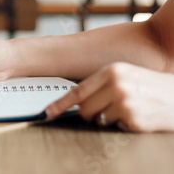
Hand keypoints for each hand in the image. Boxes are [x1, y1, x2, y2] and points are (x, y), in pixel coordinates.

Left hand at [45, 62, 173, 131]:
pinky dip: (125, 126)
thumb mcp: (127, 75)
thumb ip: (102, 84)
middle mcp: (117, 84)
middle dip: (92, 114)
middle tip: (109, 110)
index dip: (60, 104)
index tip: (47, 113)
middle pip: (84, 109)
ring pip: (99, 120)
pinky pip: (117, 128)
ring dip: (111, 120)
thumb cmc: (153, 86)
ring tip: (129, 110)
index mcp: (112, 71)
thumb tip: (76, 101)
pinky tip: (139, 117)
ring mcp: (126, 102)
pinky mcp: (135, 119)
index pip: (78, 91)